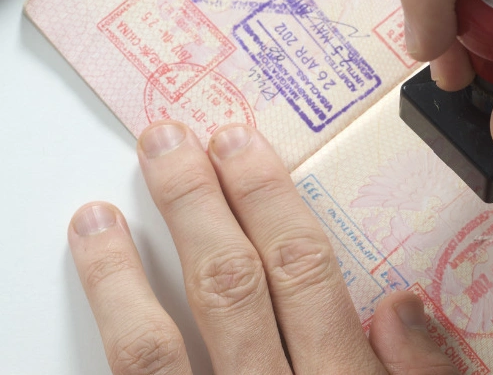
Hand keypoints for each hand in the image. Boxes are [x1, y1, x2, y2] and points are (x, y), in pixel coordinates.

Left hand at [68, 121, 454, 374]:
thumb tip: (402, 304)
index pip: (302, 272)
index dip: (266, 200)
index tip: (237, 146)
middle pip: (229, 287)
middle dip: (196, 204)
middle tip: (168, 143)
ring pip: (156, 348)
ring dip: (121, 274)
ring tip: (97, 216)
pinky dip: (109, 332)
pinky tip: (89, 300)